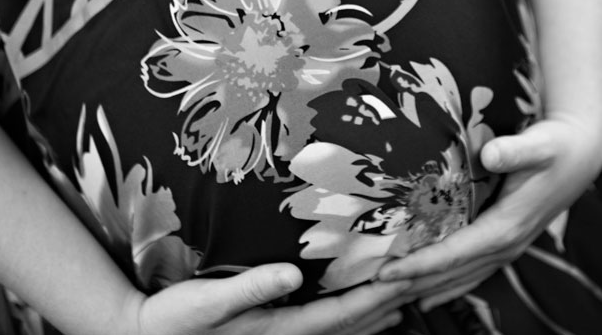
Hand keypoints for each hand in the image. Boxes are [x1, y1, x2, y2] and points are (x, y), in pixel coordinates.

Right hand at [125, 264, 412, 334]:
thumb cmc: (177, 320)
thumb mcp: (208, 301)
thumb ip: (252, 287)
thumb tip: (291, 273)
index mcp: (282, 331)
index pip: (344, 313)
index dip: (378, 295)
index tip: (406, 275)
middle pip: (354, 323)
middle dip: (390, 302)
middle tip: (423, 277)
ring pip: (346, 328)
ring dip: (378, 311)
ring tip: (408, 292)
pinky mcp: (277, 332)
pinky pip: (327, 325)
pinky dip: (354, 315)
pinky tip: (365, 305)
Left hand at [377, 117, 601, 309]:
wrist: (580, 154)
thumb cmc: (556, 145)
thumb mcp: (539, 143)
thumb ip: (514, 150)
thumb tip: (491, 154)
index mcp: (507, 227)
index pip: (454, 254)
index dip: (419, 265)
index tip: (386, 272)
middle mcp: (506, 245)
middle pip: (451, 274)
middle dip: (412, 284)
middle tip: (371, 291)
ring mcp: (507, 248)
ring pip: (460, 278)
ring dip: (425, 289)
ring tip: (389, 297)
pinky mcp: (505, 242)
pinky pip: (471, 272)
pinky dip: (446, 286)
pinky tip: (425, 296)